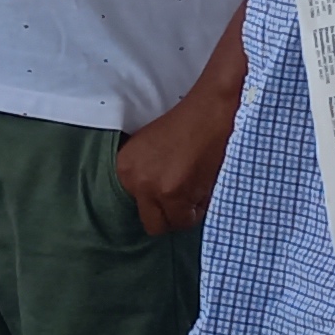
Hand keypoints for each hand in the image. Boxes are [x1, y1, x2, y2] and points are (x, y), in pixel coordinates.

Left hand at [112, 81, 239, 237]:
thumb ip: (146, 176)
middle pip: (153, 223)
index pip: (137, 208)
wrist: (210, 111)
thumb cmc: (187, 126)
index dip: (158, 205)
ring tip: (198, 188)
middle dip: (172, 215)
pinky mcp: (175, 194)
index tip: (171, 196)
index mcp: (124, 169)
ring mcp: (153, 189)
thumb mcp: (151, 149)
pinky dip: (201, 208)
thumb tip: (156, 205)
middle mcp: (134, 181)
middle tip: (187, 198)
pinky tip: (205, 186)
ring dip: (188, 212)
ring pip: (174, 223)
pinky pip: (190, 218)